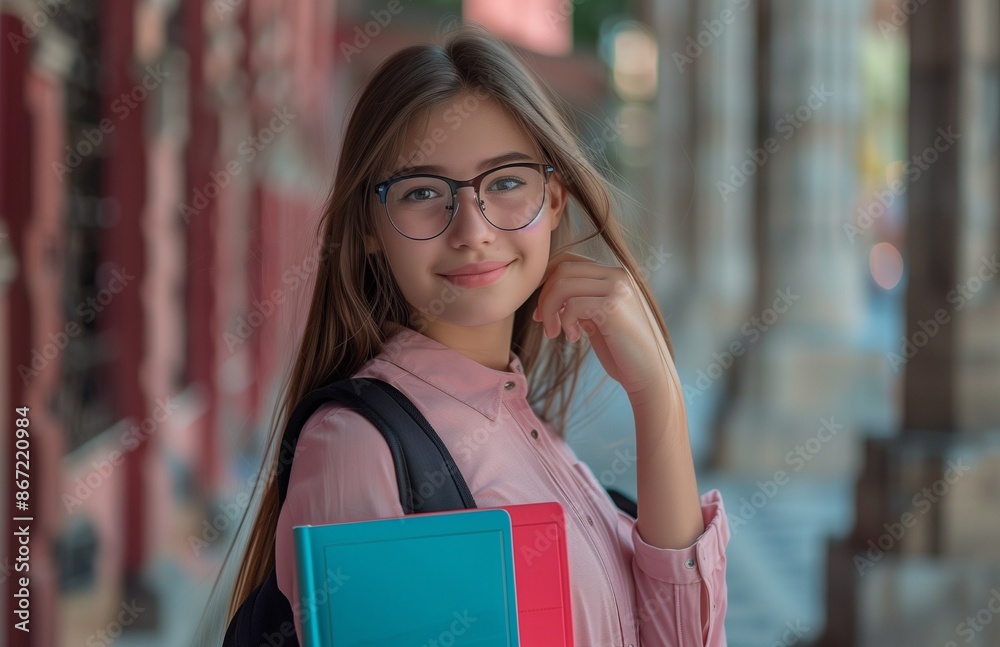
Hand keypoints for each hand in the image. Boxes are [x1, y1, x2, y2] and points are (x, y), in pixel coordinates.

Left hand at [531, 251, 672, 399]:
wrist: (648, 374)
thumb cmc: (621, 351)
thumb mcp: (596, 320)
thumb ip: (580, 302)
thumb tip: (551, 297)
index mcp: (613, 275)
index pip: (569, 260)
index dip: (546, 280)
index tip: (541, 307)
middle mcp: (617, 275)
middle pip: (562, 269)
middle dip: (544, 297)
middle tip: (543, 322)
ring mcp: (617, 289)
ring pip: (563, 285)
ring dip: (550, 311)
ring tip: (554, 333)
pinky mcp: (613, 306)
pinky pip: (573, 305)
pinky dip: (565, 322)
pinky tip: (575, 338)